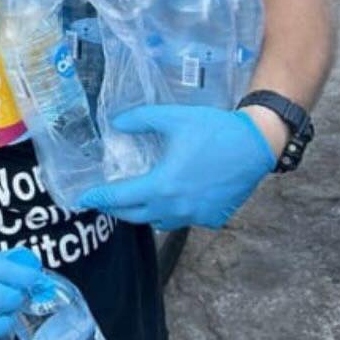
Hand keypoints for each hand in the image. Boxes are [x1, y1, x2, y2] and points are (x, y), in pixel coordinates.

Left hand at [76, 105, 276, 230]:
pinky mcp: (212, 218)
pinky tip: (172, 198)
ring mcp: (196, 217)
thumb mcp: (172, 118)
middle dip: (116, 209)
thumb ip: (140, 119)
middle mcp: (176, 208)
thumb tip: (116, 123)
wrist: (256, 145)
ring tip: (136, 199)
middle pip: (135, 216)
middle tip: (104, 199)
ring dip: (144, 212)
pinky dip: (172, 212)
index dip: (98, 198)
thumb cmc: (214, 130)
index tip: (82, 198)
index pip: (119, 198)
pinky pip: (183, 220)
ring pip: (159, 221)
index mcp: (162, 186)